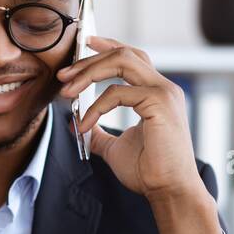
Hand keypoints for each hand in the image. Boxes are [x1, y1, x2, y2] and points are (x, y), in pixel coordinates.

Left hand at [57, 35, 202, 202]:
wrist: (169, 190)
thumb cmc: (149, 171)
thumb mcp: (116, 148)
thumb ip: (99, 134)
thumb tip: (77, 127)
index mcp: (157, 92)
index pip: (132, 57)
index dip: (107, 46)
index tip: (85, 43)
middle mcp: (163, 87)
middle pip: (124, 54)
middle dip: (90, 60)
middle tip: (63, 74)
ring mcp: (163, 92)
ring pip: (122, 61)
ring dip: (89, 73)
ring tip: (67, 91)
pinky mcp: (159, 103)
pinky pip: (118, 93)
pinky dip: (95, 107)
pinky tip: (84, 124)